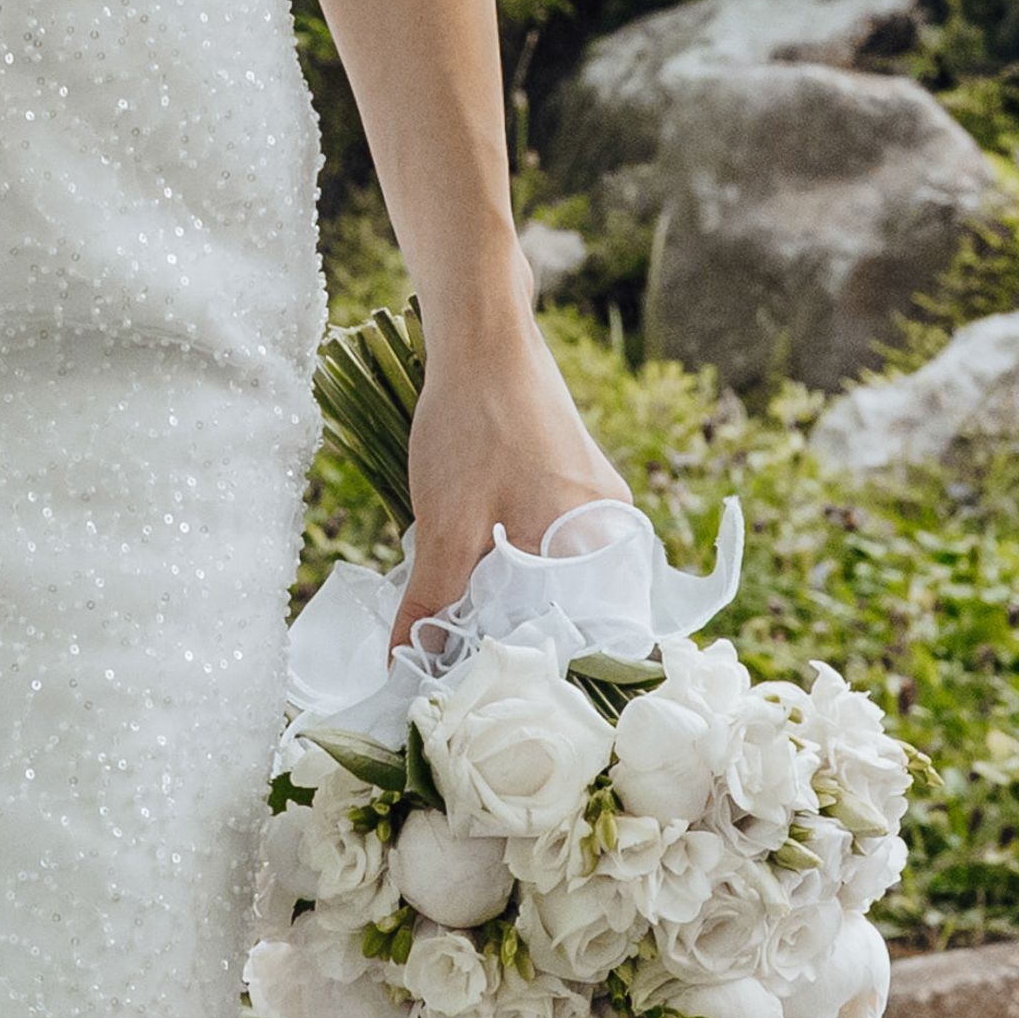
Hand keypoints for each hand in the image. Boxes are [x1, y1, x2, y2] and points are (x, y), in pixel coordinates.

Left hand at [396, 309, 629, 640]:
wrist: (482, 334)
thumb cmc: (471, 426)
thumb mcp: (445, 524)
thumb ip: (433, 599)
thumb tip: (408, 665)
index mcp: (598, 546)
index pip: (587, 635)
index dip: (537, 661)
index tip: (491, 682)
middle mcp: (610, 526)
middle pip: (570, 604)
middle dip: (519, 628)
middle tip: (467, 651)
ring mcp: (594, 497)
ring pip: (555, 568)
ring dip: (511, 589)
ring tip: (466, 609)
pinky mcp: (572, 474)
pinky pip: (550, 535)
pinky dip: (513, 552)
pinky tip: (475, 555)